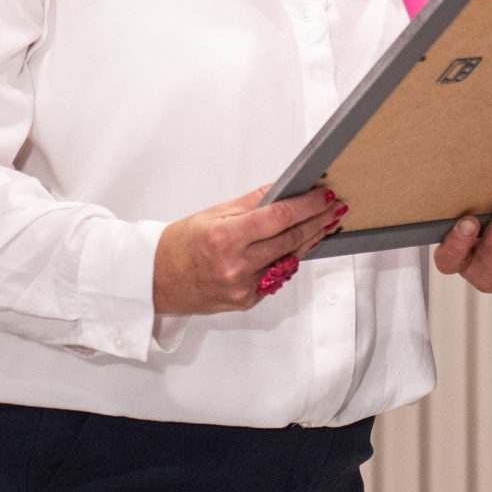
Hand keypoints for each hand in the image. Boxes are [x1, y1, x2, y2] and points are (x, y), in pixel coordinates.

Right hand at [152, 186, 344, 315]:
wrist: (157, 281)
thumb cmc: (180, 245)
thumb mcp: (213, 214)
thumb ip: (252, 204)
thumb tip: (282, 190)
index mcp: (225, 238)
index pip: (279, 218)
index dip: (307, 205)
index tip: (325, 196)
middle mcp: (236, 266)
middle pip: (290, 240)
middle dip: (317, 221)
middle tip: (334, 208)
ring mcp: (243, 287)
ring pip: (288, 259)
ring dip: (309, 240)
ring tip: (325, 224)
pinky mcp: (247, 300)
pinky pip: (276, 276)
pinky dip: (288, 259)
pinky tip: (299, 245)